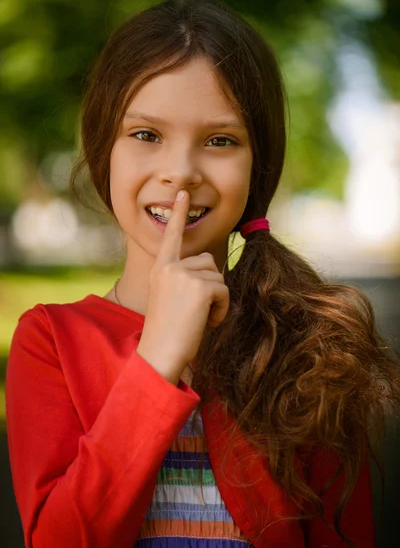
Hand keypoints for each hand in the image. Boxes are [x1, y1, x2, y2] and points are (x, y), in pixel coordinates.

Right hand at [136, 189, 229, 381]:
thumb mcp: (170, 298)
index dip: (179, 215)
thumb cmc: (167, 332)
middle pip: (208, 262)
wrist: (161, 354)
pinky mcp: (200, 286)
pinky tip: (206, 323)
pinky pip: (224, 291)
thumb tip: (211, 273)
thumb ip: (184, 280)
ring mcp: (184, 274)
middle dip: (211, 286)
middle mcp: (170, 266)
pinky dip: (221, 309)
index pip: (171, 237)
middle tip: (196, 311)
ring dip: (216, 300)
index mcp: (160, 268)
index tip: (184, 194)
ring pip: (218, 277)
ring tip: (199, 319)